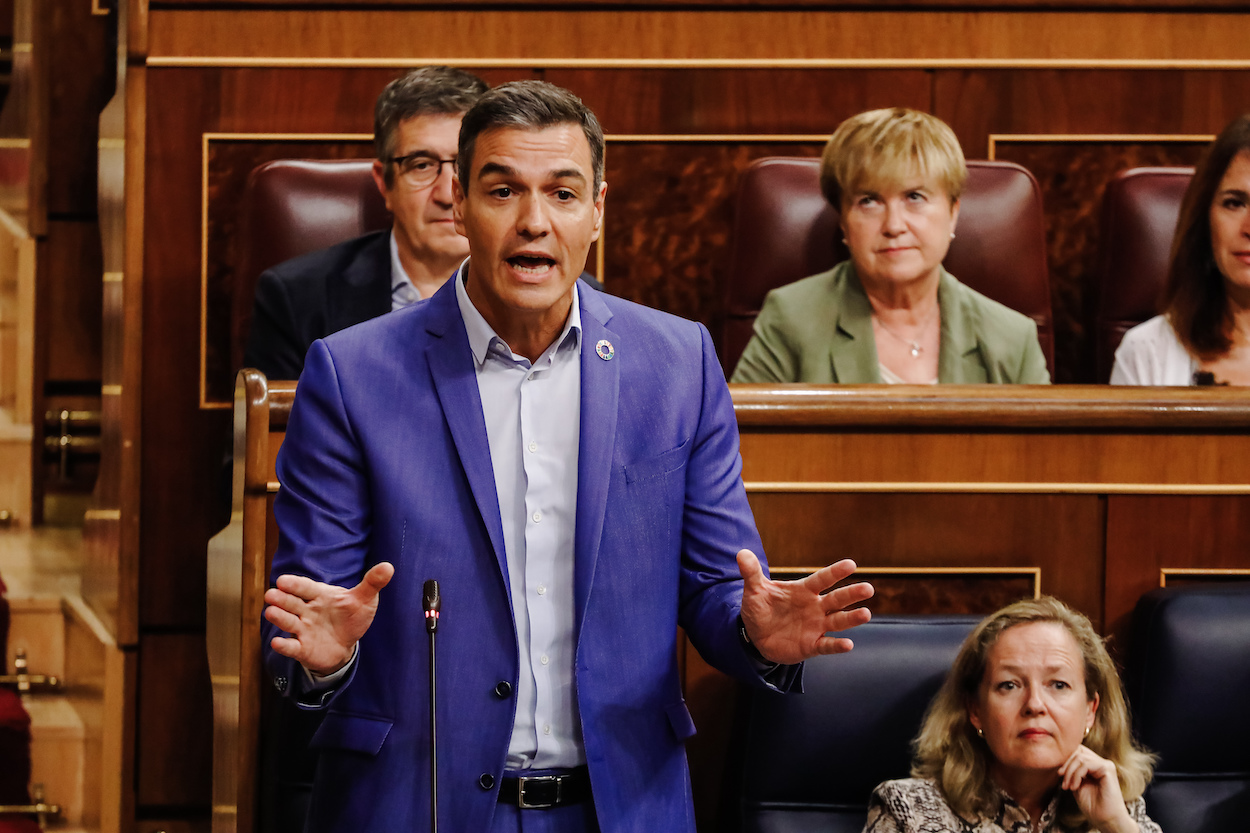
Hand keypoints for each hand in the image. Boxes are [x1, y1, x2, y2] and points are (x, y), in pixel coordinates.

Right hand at [263, 562, 394, 674]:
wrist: (347, 643)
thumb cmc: (352, 616)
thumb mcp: (364, 599)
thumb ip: (372, 583)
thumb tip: (388, 567)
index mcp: (320, 595)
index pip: (305, 587)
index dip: (294, 584)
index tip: (283, 580)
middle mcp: (307, 611)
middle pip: (292, 603)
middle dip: (281, 599)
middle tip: (271, 595)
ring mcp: (303, 629)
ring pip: (288, 622)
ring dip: (279, 618)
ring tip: (270, 612)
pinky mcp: (302, 648)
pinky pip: (291, 647)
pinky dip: (284, 646)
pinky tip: (277, 643)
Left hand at [737, 549, 873, 664]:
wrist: (755, 636)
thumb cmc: (761, 609)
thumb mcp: (754, 591)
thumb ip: (751, 573)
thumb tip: (741, 553)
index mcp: (803, 591)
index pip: (822, 579)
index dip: (835, 572)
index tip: (851, 564)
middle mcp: (815, 607)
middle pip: (836, 599)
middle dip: (851, 594)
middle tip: (868, 588)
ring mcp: (816, 626)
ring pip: (838, 621)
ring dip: (851, 618)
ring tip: (866, 614)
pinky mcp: (812, 645)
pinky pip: (827, 645)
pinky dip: (837, 645)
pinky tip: (848, 644)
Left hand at [1059, 744, 1138, 832]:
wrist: (1106, 820)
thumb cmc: (1092, 805)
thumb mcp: (1076, 783)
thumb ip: (1071, 771)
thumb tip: (1059, 758)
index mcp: (1094, 765)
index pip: (1077, 750)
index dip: (1065, 759)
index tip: (1059, 774)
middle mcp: (1101, 762)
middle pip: (1077, 751)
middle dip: (1066, 765)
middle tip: (1063, 781)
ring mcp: (1105, 765)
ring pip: (1080, 758)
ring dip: (1070, 773)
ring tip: (1069, 787)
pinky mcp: (1108, 769)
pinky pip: (1086, 764)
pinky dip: (1076, 775)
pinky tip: (1075, 787)